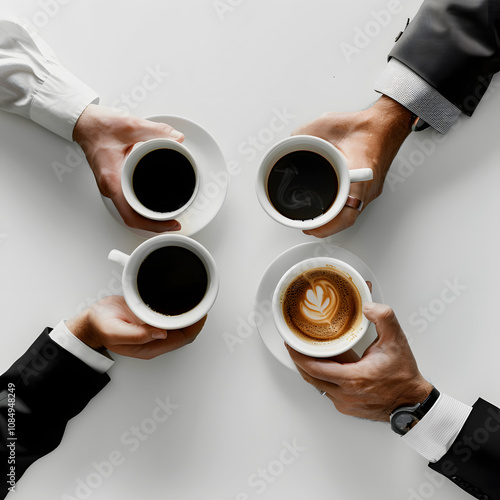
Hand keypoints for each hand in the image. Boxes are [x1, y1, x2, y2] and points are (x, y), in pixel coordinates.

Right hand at [66, 296, 205, 359]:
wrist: (92, 320)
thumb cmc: (100, 326)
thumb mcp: (115, 331)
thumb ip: (137, 335)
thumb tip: (161, 334)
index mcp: (150, 347)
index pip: (182, 339)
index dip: (195, 326)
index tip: (201, 313)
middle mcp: (155, 341)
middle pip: (185, 332)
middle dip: (196, 319)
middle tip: (203, 303)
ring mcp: (154, 331)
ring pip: (180, 325)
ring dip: (189, 314)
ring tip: (197, 300)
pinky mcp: (151, 320)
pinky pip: (172, 317)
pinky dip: (180, 310)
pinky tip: (182, 301)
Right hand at [73, 104, 184, 232]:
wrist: (84, 122)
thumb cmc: (99, 126)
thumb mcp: (131, 126)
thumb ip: (157, 131)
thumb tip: (177, 138)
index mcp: (113, 180)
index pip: (132, 215)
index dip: (153, 225)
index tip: (170, 224)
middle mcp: (111, 187)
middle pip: (133, 218)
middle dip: (155, 224)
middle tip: (175, 222)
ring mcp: (112, 187)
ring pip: (130, 211)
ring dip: (149, 217)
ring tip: (169, 216)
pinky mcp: (115, 183)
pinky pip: (129, 202)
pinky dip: (143, 208)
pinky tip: (155, 205)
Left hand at [286, 302, 432, 420]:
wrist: (412, 402)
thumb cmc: (403, 376)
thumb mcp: (396, 340)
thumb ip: (383, 317)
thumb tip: (368, 305)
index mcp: (353, 378)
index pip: (313, 368)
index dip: (298, 355)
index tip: (290, 343)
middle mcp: (345, 393)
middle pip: (310, 376)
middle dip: (299, 359)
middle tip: (293, 344)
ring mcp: (345, 403)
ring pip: (317, 384)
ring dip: (310, 369)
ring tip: (306, 352)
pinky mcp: (347, 407)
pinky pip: (326, 391)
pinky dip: (322, 377)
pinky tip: (324, 366)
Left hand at [292, 96, 412, 237]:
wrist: (389, 122)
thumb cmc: (364, 125)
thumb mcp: (325, 125)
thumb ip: (303, 135)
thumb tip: (288, 143)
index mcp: (359, 175)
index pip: (346, 212)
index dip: (328, 225)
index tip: (312, 228)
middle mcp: (368, 186)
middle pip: (348, 217)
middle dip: (328, 226)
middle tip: (310, 227)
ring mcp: (372, 189)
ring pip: (353, 212)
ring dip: (336, 218)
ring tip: (318, 219)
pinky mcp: (372, 186)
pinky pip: (357, 203)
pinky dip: (343, 207)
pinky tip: (332, 204)